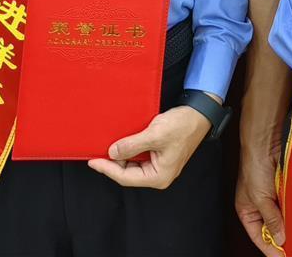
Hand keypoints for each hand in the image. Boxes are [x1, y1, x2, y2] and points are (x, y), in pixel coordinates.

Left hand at [87, 106, 210, 188]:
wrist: (199, 113)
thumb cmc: (182, 125)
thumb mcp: (155, 134)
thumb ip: (132, 145)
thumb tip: (112, 153)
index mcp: (159, 176)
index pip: (126, 178)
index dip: (107, 169)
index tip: (92, 160)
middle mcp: (158, 174)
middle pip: (127, 173)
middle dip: (112, 163)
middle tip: (96, 152)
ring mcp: (158, 165)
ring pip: (132, 164)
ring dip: (120, 155)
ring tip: (106, 146)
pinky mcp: (158, 155)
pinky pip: (138, 156)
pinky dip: (128, 149)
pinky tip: (120, 142)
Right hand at [235, 130, 285, 255]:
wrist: (266, 144)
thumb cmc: (254, 168)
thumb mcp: (260, 199)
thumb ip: (271, 219)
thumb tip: (279, 238)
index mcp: (247, 211)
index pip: (258, 236)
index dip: (269, 248)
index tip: (282, 256)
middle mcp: (259, 206)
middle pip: (271, 228)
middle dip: (282, 237)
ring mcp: (272, 197)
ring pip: (283, 217)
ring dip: (290, 223)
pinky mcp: (283, 188)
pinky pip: (290, 204)